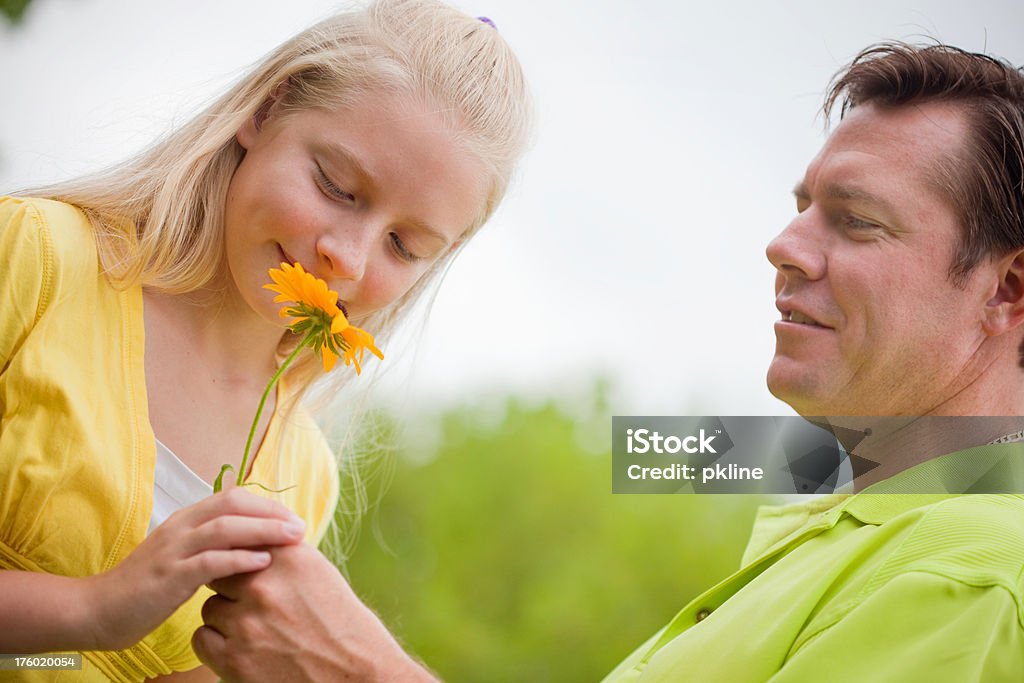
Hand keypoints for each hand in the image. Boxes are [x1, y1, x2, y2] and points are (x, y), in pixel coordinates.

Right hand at [84, 487, 306, 649]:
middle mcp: (180, 527)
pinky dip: (240, 558)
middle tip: (301, 526)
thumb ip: (210, 546)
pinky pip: (210, 560)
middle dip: (271, 512)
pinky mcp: (169, 575)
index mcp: (185, 520)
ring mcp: (173, 550)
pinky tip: (263, 562)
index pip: (232, 498)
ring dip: (264, 530)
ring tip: (292, 538)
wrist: (97, 610)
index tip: (292, 519)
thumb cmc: (147, 588)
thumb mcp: (182, 558)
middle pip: (233, 504)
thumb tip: (250, 542)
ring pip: (225, 527)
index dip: (266, 505)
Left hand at [193, 543, 435, 681]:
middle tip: (256, 604)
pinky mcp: (234, 658)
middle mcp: (264, 586)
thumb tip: (250, 543)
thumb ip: (281, 556)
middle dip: (233, 588)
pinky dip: (217, 643)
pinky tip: (242, 647)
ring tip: (257, 629)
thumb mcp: (318, 572)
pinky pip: (202, 638)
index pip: (241, 542)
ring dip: (227, 618)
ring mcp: (246, 622)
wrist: (355, 670)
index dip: (243, 559)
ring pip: (211, 608)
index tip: (249, 569)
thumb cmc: (341, 622)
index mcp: (288, 558)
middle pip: (221, 574)